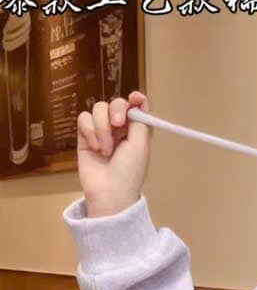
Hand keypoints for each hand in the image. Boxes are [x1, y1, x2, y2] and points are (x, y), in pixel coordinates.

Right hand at [77, 91, 151, 213]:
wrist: (109, 191)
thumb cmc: (129, 172)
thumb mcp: (140, 144)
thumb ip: (139, 121)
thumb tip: (138, 100)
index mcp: (136, 131)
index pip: (134, 107)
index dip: (135, 99)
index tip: (135, 98)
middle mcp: (119, 129)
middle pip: (115, 103)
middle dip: (116, 110)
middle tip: (118, 124)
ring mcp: (101, 131)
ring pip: (98, 109)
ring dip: (102, 127)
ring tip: (106, 149)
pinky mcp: (85, 136)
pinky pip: (84, 118)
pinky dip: (90, 131)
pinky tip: (96, 148)